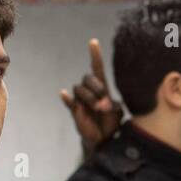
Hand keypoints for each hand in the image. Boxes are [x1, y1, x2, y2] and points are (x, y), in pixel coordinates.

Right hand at [59, 38, 123, 153]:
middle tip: (104, 101)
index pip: (97, 68)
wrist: (104, 139)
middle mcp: (90, 91)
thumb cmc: (112, 123)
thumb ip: (112, 105)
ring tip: (98, 108)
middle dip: (96, 87)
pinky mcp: (75, 110)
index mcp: (101, 88)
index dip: (95, 55)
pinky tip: (63, 94)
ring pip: (79, 88)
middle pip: (87, 77)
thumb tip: (103, 103)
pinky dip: (66, 98)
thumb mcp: (117, 112)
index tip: (93, 41)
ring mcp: (81, 100)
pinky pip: (69, 102)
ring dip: (89, 97)